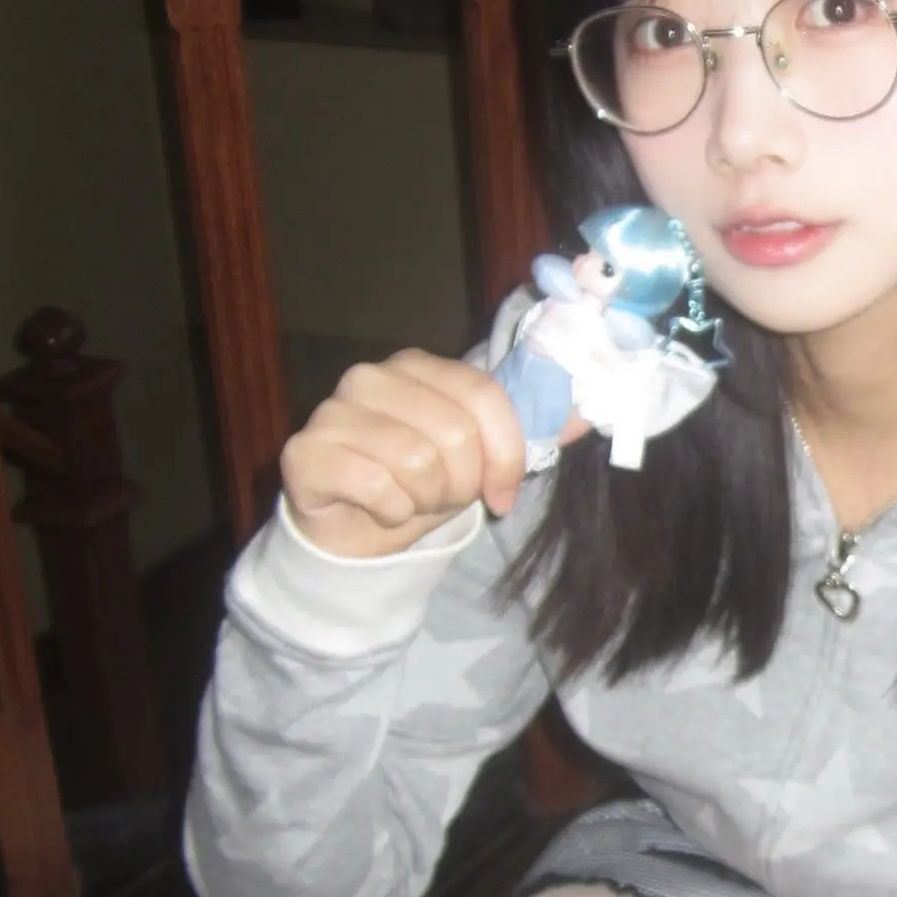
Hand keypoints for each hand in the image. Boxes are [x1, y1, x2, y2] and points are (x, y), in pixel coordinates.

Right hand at [280, 349, 532, 559]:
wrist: (353, 531)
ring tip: (409, 500)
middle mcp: (371, 376)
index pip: (485, 396)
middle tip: (442, 496)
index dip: (505, 453)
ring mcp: (333, 410)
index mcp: (418, 365)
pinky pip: (377, 486)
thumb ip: (530, 432)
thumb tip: (590, 413)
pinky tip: (378, 508)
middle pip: (454, 433)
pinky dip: (390, 512)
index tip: (503, 493)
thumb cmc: (417, 485)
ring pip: (416, 462)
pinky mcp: (306, 451)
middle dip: (461, 483)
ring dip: (425, 500)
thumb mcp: (480, 459)